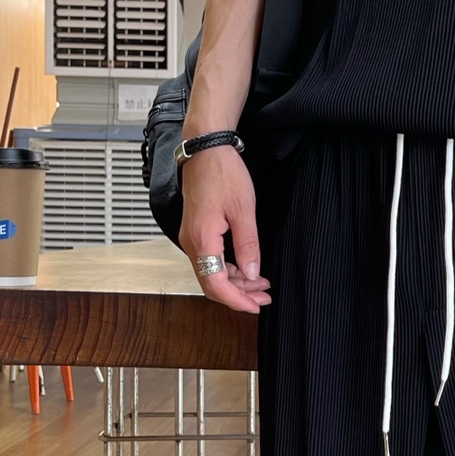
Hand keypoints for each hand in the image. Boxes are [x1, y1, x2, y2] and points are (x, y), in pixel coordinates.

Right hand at [178, 145, 270, 313]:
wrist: (205, 149)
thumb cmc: (223, 173)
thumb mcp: (243, 210)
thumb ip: (248, 245)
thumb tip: (253, 274)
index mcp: (201, 239)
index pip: (215, 284)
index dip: (236, 300)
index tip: (255, 307)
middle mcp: (191, 242)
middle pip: (211, 283)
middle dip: (238, 294)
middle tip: (263, 298)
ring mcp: (191, 237)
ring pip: (211, 273)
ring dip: (236, 282)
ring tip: (261, 284)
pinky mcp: (196, 231)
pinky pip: (210, 260)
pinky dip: (229, 269)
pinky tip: (248, 268)